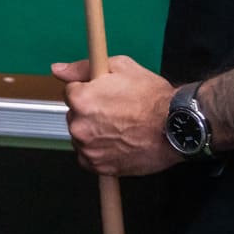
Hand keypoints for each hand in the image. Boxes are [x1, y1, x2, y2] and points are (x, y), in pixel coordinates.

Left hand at [52, 56, 179, 176]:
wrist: (175, 126)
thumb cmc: (152, 97)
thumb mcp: (120, 67)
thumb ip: (82, 68)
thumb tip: (58, 69)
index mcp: (81, 99)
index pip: (70, 92)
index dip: (89, 90)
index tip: (105, 95)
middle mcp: (79, 126)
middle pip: (75, 115)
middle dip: (90, 112)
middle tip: (116, 111)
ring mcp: (88, 148)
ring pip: (81, 136)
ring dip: (93, 132)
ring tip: (119, 128)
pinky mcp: (98, 167)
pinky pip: (88, 157)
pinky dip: (98, 151)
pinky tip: (117, 142)